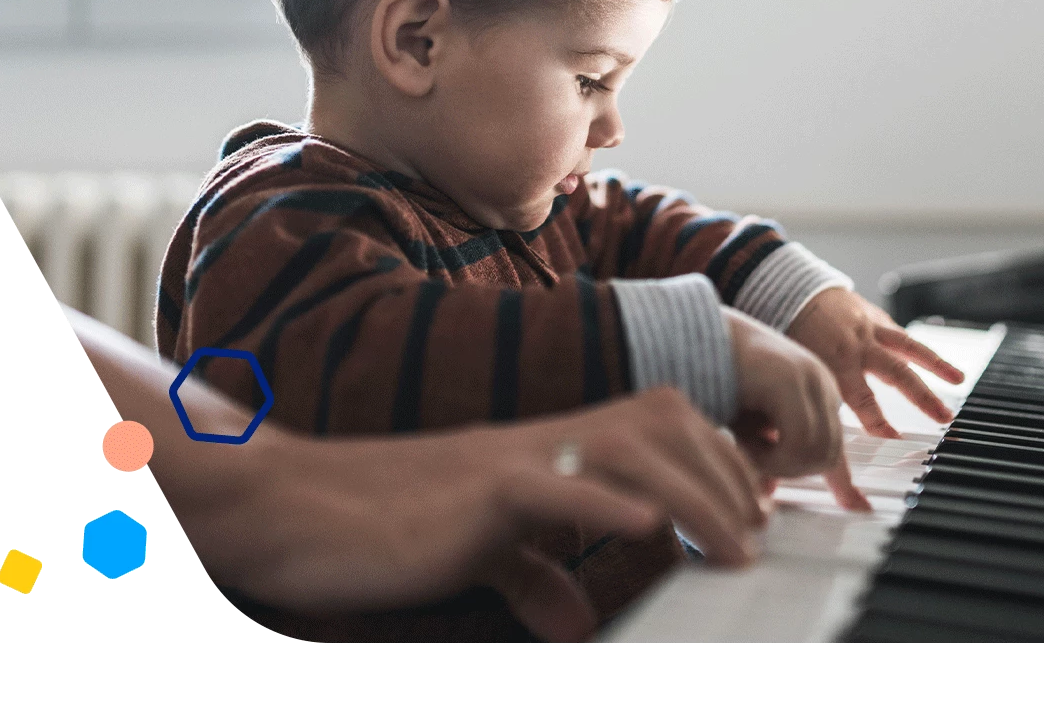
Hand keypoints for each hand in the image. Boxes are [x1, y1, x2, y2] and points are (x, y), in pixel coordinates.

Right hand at [214, 389, 767, 642]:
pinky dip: (604, 501)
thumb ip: (528, 575)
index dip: (712, 463)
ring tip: (732, 547)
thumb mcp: (475, 554)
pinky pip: (548, 486)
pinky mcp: (472, 493)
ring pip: (626, 444)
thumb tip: (571, 618)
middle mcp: (533, 443)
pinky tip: (647, 523)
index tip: (751, 514)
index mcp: (538, 452)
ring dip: (693, 492)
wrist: (286, 507)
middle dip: (724, 477)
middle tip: (757, 538)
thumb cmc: (375, 530)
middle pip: (660, 424)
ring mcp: (506, 461)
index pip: (652, 430)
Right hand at [723, 305, 869, 511]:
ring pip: (816, 453)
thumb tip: (768, 493)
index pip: (836, 445)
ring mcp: (810, 378)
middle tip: (753, 461)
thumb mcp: (743, 427)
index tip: (857, 508)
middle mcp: (821, 382)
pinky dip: (769, 457)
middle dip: (790, 471)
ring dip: (776, 465)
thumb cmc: (710, 379)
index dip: (845, 483)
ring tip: (744, 447)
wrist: (686, 335)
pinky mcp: (791, 380)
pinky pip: (797, 443)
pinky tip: (744, 442)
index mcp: (816, 391)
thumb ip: (761, 455)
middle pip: (828, 456)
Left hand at [787, 287, 964, 435]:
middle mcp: (857, 344)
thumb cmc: (788, 332)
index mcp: (834, 360)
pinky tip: (934, 363)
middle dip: (923, 397)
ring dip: (937, 365)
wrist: (790, 289)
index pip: (862, 398)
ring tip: (959, 380)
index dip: (878, 421)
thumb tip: (823, 431)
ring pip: (909, 347)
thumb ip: (815, 396)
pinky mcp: (874, 317)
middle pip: (897, 373)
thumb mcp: (795, 368)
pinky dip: (917, 349)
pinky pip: (900, 335)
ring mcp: (869, 327)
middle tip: (944, 417)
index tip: (893, 437)